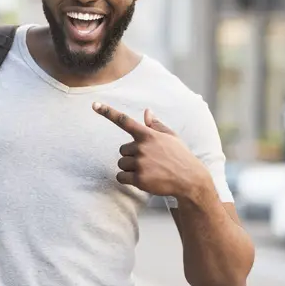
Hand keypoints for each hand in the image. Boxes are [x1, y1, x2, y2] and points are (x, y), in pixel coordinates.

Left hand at [92, 102, 211, 198]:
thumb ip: (156, 125)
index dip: (108, 112)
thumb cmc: (179, 156)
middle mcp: (142, 147)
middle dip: (132, 155)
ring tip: (148, 170)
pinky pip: (121, 177)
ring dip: (130, 168)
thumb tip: (147, 112)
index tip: (95, 104)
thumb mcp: (171, 137)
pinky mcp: (139, 178)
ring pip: (121, 163)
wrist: (190, 180)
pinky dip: (127, 179)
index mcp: (148, 135)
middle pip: (122, 150)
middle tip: (149, 161)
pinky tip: (142, 179)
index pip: (124, 120)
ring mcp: (140, 163)